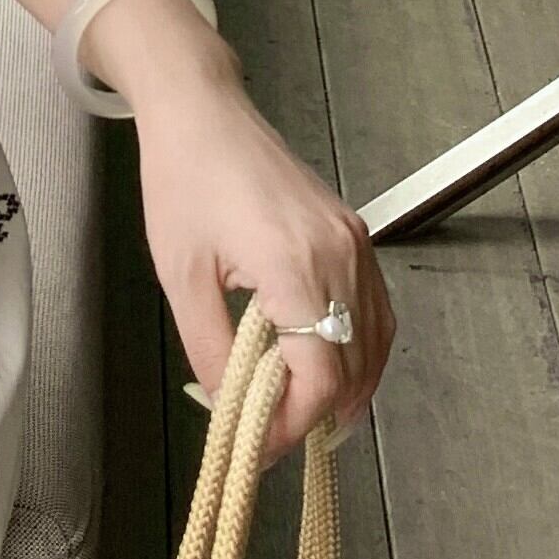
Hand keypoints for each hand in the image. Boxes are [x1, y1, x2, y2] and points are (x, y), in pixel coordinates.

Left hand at [123, 37, 392, 461]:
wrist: (203, 114)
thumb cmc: (183, 180)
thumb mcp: (182, 277)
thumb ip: (209, 351)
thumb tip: (228, 407)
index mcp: (295, 266)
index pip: (321, 377)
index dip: (294, 424)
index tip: (262, 445)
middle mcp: (339, 255)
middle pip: (356, 367)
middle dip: (319, 414)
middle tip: (277, 438)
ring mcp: (354, 243)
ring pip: (376, 342)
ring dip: (348, 387)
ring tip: (303, 415)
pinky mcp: (353, 234)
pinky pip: (375, 309)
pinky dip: (359, 348)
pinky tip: (327, 366)